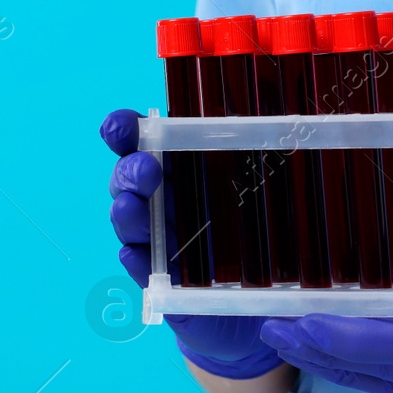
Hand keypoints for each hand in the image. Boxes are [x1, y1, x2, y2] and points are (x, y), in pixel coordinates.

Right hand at [101, 109, 281, 379]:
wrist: (264, 303)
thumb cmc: (265, 232)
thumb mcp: (273, 183)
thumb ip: (263, 141)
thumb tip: (273, 89)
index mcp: (183, 169)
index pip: (144, 141)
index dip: (125, 130)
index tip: (119, 126)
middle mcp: (165, 201)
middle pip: (130, 180)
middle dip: (130, 171)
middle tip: (146, 169)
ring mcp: (161, 242)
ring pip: (130, 223)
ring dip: (127, 213)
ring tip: (130, 207)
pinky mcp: (165, 284)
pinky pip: (144, 271)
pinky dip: (138, 262)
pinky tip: (136, 254)